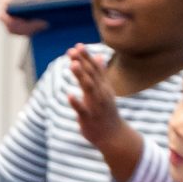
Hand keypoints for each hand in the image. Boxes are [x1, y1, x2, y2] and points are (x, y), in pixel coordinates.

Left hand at [66, 46, 133, 162]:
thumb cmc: (106, 112)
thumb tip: (99, 56)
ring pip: (89, 89)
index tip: (78, 45)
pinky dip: (77, 103)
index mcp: (103, 87)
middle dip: (82, 62)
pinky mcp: (89, 118)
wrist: (113, 136)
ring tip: (73, 65)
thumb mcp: (105, 91)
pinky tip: (69, 95)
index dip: (86, 57)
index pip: (95, 69)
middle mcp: (101, 93)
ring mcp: (96, 106)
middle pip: (91, 75)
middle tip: (72, 50)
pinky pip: (83, 110)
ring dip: (81, 76)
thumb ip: (101, 74)